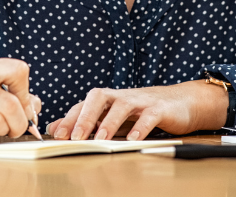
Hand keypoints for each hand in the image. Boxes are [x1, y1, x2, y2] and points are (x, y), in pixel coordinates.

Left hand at [46, 81, 227, 140]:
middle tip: (75, 137)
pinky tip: (132, 140)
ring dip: (109, 122)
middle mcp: (122, 96)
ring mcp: (141, 100)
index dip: (70, 118)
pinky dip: (140, 127)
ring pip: (122, 104)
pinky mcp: (160, 108)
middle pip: (99, 97)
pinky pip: (149, 115)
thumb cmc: (143, 111)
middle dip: (85, 116)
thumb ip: (87, 122)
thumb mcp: (113, 117)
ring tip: (100, 139)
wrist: (181, 102)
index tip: (57, 135)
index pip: (84, 103)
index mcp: (109, 98)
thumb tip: (55, 127)